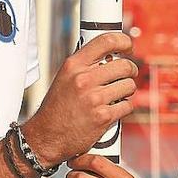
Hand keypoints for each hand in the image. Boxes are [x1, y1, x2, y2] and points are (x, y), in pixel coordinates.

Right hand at [23, 32, 135, 164]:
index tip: (128, 46)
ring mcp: (94, 98)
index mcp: (73, 65)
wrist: (47, 136)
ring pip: (129, 85)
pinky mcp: (103, 117)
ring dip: (128, 90)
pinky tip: (113, 109)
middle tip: (127, 74)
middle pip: (124, 65)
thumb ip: (85, 65)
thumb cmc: (57, 107)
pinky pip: (127, 105)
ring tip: (117, 94)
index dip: (123, 41)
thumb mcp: (65, 78)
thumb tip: (111, 55)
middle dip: (131, 70)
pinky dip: (124, 108)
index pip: (106, 41)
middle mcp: (83, 79)